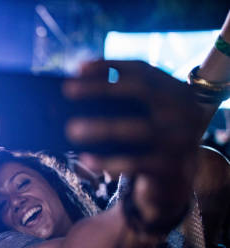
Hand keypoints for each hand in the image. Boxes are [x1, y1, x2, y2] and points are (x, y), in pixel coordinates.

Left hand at [64, 60, 206, 226]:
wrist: (177, 178)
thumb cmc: (148, 140)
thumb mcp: (142, 117)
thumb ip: (121, 104)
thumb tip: (74, 95)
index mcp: (176, 91)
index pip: (142, 70)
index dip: (110, 65)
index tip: (78, 67)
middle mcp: (183, 110)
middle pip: (141, 91)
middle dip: (101, 88)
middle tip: (67, 90)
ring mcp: (180, 138)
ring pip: (137, 129)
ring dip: (101, 127)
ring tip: (70, 129)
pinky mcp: (170, 166)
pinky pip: (135, 163)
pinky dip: (108, 161)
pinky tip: (85, 160)